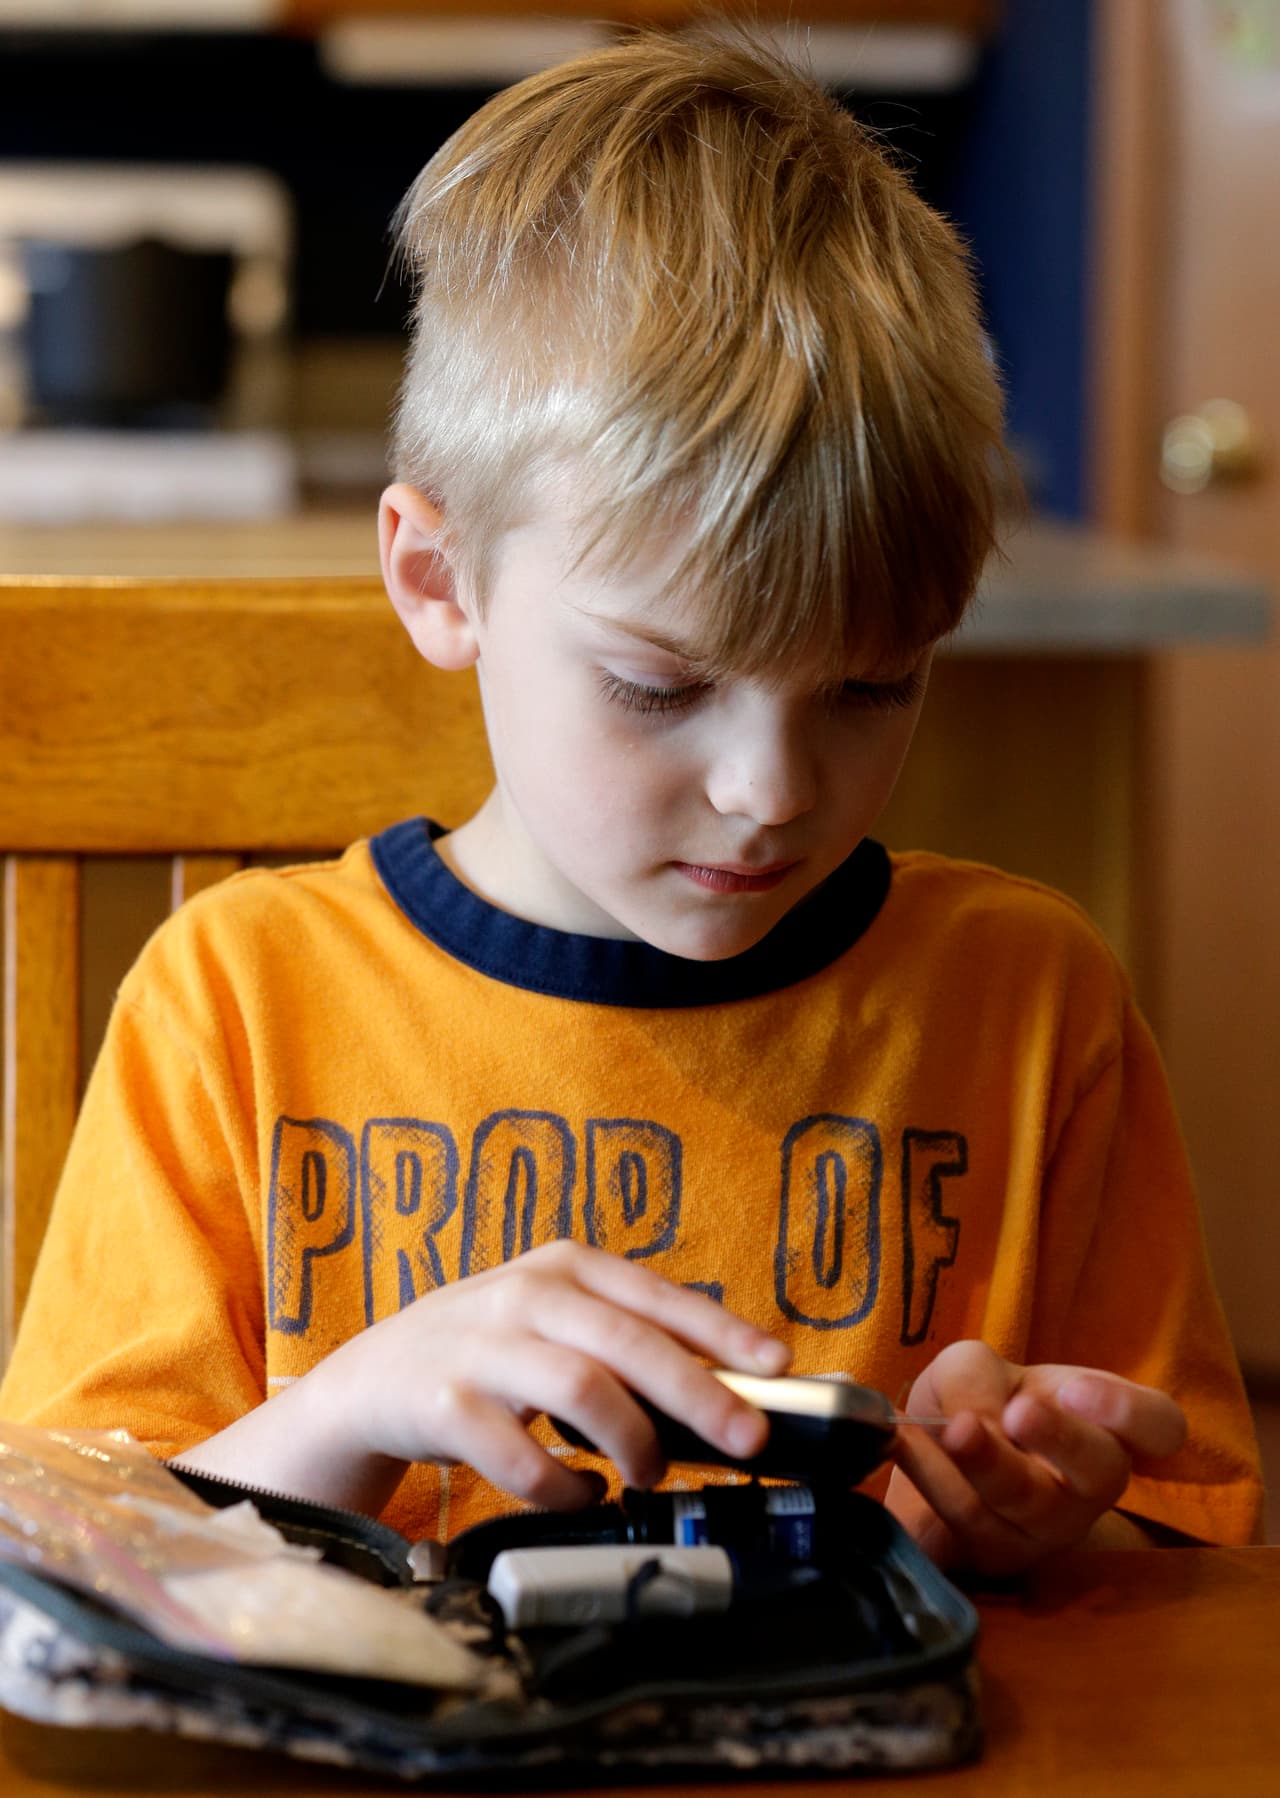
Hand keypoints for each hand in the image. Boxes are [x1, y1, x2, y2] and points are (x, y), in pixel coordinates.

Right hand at [281, 1240, 789, 1513]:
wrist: (371, 1381)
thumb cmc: (488, 1352)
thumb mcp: (555, 1322)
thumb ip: (627, 1340)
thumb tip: (732, 1385)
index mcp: (565, 1267)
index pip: (658, 1295)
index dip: (722, 1330)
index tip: (778, 1363)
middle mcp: (526, 1295)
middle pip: (628, 1341)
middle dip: (699, 1392)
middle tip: (749, 1438)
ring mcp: (482, 1347)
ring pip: (582, 1389)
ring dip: (633, 1442)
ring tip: (649, 1472)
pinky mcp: (445, 1405)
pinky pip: (522, 1457)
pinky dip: (565, 1487)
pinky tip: (580, 1493)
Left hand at [884, 1341, 1186, 1574]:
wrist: (928, 1463)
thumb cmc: (974, 1404)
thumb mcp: (975, 1368)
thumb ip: (979, 1378)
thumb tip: (974, 1419)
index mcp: (1104, 1429)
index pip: (1158, 1426)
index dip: (1128, 1412)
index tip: (1075, 1389)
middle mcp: (1087, 1488)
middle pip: (1099, 1474)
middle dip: (1059, 1439)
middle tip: (1019, 1411)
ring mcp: (1042, 1534)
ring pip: (1024, 1505)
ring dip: (981, 1463)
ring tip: (946, 1427)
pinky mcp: (990, 1562)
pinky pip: (967, 1531)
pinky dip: (932, 1480)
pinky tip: (904, 1444)